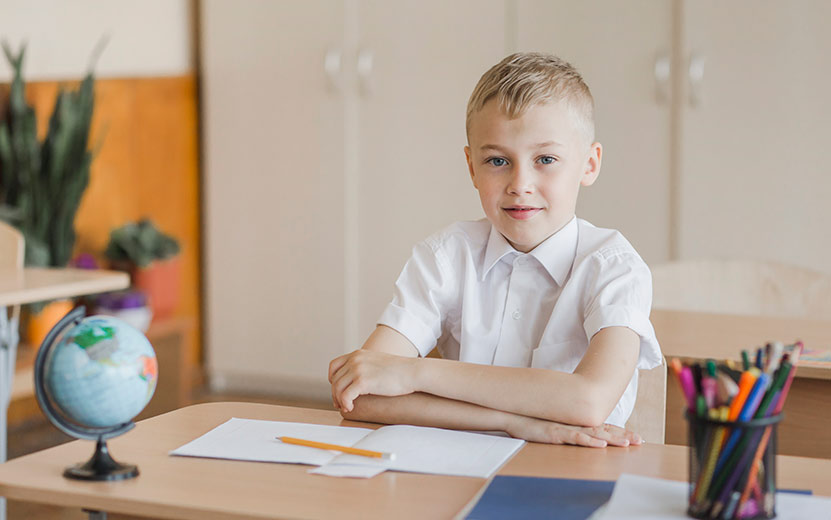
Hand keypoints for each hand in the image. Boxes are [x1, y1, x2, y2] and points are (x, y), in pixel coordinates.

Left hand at [328, 350, 417, 411]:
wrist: (412, 372)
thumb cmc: (399, 372)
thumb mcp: (377, 363)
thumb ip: (365, 367)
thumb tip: (357, 381)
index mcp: (357, 354)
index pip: (333, 366)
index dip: (333, 380)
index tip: (338, 390)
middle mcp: (355, 360)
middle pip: (335, 380)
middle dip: (336, 394)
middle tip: (341, 404)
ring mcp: (358, 369)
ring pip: (337, 389)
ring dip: (340, 401)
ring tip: (347, 407)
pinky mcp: (363, 381)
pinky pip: (345, 396)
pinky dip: (345, 404)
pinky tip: (351, 408)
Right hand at [506, 415, 641, 447]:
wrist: (512, 413)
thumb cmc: (531, 420)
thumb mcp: (553, 424)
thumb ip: (567, 426)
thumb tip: (579, 429)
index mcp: (575, 422)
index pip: (602, 427)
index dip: (619, 431)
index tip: (634, 435)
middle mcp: (574, 423)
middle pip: (603, 430)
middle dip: (622, 435)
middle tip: (639, 440)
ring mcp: (565, 427)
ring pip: (593, 434)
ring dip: (611, 439)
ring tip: (626, 444)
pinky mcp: (555, 433)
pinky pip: (575, 438)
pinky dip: (588, 441)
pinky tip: (600, 445)